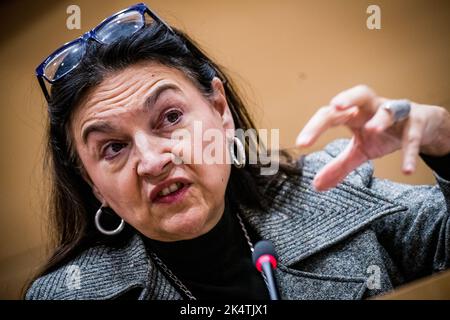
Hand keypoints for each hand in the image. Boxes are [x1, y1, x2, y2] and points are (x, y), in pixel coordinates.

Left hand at [295, 85, 449, 190]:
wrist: (421, 127)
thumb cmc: (383, 134)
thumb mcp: (360, 151)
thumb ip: (339, 166)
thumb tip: (316, 186)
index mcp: (354, 113)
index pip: (331, 115)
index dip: (315, 128)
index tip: (301, 144)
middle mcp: (373, 107)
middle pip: (359, 94)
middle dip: (347, 97)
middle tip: (335, 105)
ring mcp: (396, 113)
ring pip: (389, 109)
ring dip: (381, 118)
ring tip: (371, 130)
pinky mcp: (417, 122)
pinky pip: (413, 136)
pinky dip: (410, 152)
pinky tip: (405, 170)